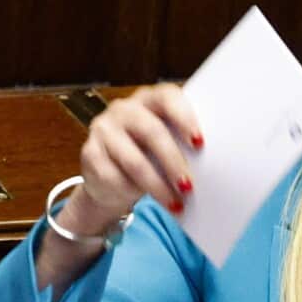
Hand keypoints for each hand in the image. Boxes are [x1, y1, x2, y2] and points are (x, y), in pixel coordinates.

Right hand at [76, 83, 202, 221]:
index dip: (184, 118)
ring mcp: (103, 129)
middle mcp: (124, 109)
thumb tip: (212, 166)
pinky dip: (132, 192)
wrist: (112, 176)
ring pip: (134, 160)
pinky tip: (144, 200)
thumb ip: (184, 144)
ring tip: (175, 203)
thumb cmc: (151, 155)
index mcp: (149, 99)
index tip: (200, 142)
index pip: (167, 97)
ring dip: (157, 186)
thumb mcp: (168, 144)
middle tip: (189, 186)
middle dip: (173, 162)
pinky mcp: (89, 153)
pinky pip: (114, 177)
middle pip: (152, 132)